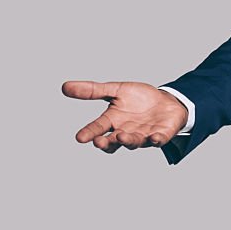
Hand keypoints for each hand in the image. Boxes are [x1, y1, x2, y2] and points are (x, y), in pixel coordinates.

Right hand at [62, 81, 188, 153]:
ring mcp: (143, 135)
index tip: (80, 137)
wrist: (166, 101)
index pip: (98, 128)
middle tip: (98, 142)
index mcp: (113, 121)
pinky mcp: (160, 135)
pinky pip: (158, 140)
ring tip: (121, 136)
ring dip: (127, 140)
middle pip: (113, 142)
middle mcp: (126, 132)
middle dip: (106, 143)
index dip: (89, 133)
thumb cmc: (139, 98)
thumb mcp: (116, 90)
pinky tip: (154, 137)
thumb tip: (64, 86)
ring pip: (133, 142)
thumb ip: (93, 90)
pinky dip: (156, 140)